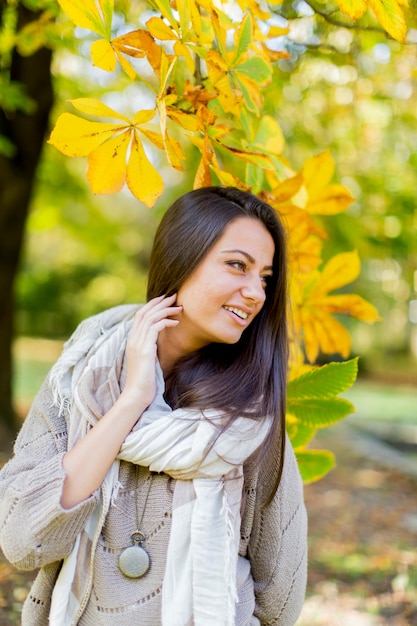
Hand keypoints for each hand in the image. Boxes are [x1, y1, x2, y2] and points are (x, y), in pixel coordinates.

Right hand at [122, 294, 180, 409]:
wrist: (137, 396)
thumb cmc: (145, 382)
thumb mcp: (148, 361)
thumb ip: (150, 349)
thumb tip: (159, 343)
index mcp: (132, 341)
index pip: (140, 315)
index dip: (152, 305)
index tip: (165, 300)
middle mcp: (133, 339)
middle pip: (145, 312)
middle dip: (160, 302)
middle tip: (174, 295)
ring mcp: (137, 344)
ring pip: (150, 317)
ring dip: (165, 309)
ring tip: (179, 307)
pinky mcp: (144, 350)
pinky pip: (154, 328)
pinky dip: (165, 322)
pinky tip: (176, 323)